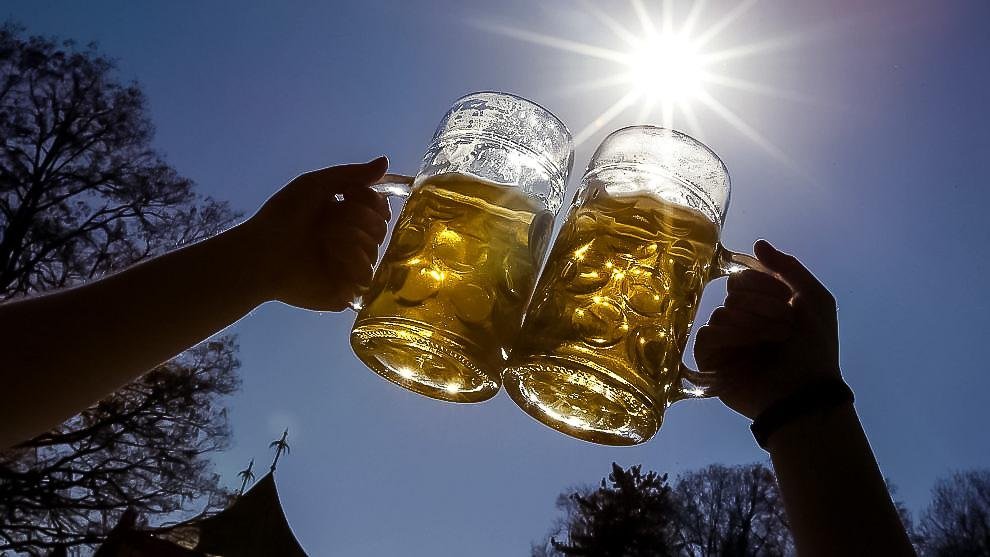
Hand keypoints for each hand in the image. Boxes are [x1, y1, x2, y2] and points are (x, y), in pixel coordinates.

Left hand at [238, 157, 390, 310]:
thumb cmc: (282, 218)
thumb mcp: (314, 185)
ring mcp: (349, 268)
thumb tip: (385, 160)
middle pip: (380, 228)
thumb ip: (351, 174)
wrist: (260, 255)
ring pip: (374, 251)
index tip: (349, 196)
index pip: (380, 208)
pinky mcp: (346, 291)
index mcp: (345, 217)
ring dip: (349, 239)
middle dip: (356, 219)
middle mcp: (351, 242)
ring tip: (323, 242)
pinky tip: (330, 260)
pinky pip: (367, 275)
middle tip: (326, 223)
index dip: (371, 201)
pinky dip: (351, 262)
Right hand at [694, 240, 840, 418]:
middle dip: (762, 305)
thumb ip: (789, 267)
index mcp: (762, 304)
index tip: (786, 301)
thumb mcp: (815, 299)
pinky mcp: (711, 361)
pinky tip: (750, 348)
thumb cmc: (815, 349)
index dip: (765, 284)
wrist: (806, 392)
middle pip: (733, 292)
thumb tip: (757, 244)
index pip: (745, 276)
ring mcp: (725, 340)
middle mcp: (742, 319)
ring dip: (754, 324)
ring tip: (773, 341)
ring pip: (722, 312)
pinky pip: (708, 335)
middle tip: (784, 326)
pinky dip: (732, 337)